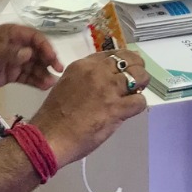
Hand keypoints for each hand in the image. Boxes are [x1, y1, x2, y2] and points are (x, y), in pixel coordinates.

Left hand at [0, 24, 62, 90]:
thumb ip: (9, 52)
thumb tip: (29, 53)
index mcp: (13, 34)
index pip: (35, 38)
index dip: (45, 46)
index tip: (53, 58)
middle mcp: (18, 46)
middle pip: (38, 52)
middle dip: (49, 60)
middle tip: (58, 71)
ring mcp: (16, 61)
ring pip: (35, 66)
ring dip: (44, 73)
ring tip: (51, 83)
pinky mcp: (13, 74)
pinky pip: (28, 77)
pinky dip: (37, 81)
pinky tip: (44, 86)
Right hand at [31, 48, 149, 167]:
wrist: (49, 137)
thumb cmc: (55, 116)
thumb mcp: (67, 85)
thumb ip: (86, 79)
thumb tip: (106, 80)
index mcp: (83, 65)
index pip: (112, 54)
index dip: (123, 60)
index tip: (127, 67)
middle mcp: (97, 72)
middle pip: (129, 59)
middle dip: (137, 68)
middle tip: (137, 79)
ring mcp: (108, 89)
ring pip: (139, 75)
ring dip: (141, 84)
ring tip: (136, 93)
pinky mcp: (116, 108)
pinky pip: (139, 101)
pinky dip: (138, 105)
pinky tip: (130, 110)